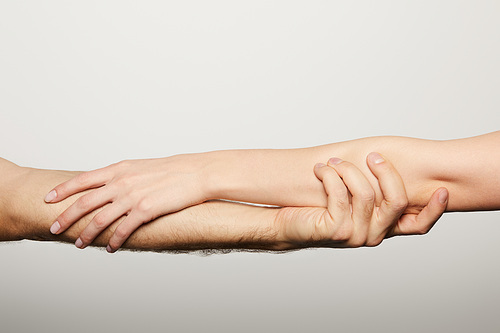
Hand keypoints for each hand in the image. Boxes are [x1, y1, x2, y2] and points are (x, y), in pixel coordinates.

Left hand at [44, 154, 208, 251]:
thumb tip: (110, 187)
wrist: (195, 173)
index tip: (48, 198)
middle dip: (66, 217)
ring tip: (79, 244)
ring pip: (100, 219)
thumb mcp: (141, 167)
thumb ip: (123, 176)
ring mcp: (132, 196)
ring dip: (87, 234)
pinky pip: (123, 230)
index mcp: (119, 169)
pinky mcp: (145, 210)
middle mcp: (121, 182)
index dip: (63, 190)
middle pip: (85, 202)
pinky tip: (111, 248)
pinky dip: (114, 241)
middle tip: (54, 228)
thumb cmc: (172, 170)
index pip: (83, 180)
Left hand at [275, 153, 448, 247]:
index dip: (434, 210)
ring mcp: (355, 235)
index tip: (442, 190)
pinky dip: (330, 175)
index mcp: (382, 227)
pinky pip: (341, 193)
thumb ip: (372, 189)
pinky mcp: (336, 230)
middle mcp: (373, 235)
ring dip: (348, 169)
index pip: (417, 225)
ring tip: (331, 162)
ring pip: (366, 193)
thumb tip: (388, 163)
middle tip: (372, 155)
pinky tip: (321, 169)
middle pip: (397, 201)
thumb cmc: (319, 207)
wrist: (288, 223)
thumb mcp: (351, 198)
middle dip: (386, 171)